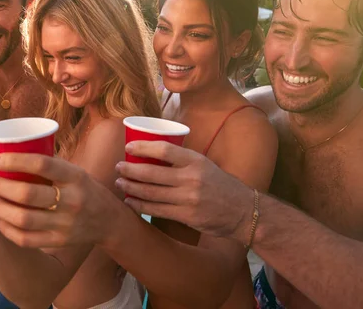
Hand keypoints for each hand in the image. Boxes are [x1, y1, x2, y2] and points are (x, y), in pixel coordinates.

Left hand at [0, 153, 121, 247]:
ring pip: (23, 218)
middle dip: (0, 187)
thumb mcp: (75, 172)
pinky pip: (25, 238)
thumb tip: (11, 154)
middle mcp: (72, 201)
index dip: (14, 161)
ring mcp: (65, 224)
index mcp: (75, 177)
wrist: (108, 220)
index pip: (41, 164)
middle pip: (27, 194)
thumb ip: (50, 166)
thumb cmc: (85, 189)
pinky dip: (6, 229)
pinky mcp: (59, 241)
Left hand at [115, 141, 253, 242]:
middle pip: (151, 172)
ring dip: (131, 188)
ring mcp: (188, 198)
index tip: (128, 147)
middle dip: (130, 170)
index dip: (142, 147)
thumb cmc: (220, 185)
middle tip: (119, 167)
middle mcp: (191, 178)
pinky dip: (140, 205)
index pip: (163, 149)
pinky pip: (156, 210)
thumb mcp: (204, 164)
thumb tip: (152, 152)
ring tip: (120, 183)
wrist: (243, 211)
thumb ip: (182, 160)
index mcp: (195, 160)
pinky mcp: (186, 216)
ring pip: (150, 192)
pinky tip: (130, 201)